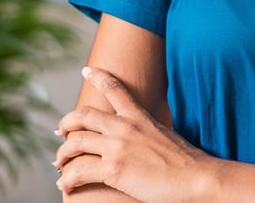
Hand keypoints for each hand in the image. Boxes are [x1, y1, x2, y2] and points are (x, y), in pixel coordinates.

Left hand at [54, 67, 215, 201]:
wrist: (195, 176)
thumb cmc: (185, 160)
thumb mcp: (165, 134)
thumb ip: (148, 131)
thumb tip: (143, 137)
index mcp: (139, 116)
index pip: (115, 89)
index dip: (98, 76)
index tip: (87, 70)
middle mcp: (125, 127)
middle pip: (85, 114)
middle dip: (66, 121)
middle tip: (60, 130)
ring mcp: (118, 147)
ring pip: (76, 141)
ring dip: (62, 153)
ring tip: (59, 162)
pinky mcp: (114, 169)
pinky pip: (78, 171)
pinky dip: (66, 178)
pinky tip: (65, 184)